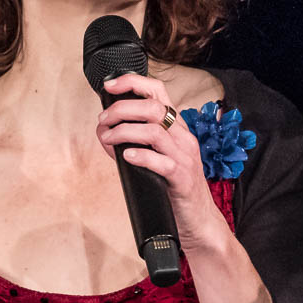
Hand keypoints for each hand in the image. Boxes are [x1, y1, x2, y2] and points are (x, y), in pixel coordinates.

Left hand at [96, 73, 229, 254]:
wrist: (199, 220)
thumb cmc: (174, 188)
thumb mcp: (156, 158)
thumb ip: (134, 142)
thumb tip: (104, 131)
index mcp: (177, 128)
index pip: (158, 91)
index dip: (133, 82)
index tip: (110, 85)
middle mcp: (183, 137)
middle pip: (152, 107)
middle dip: (121, 109)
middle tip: (103, 120)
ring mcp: (184, 157)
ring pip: (154, 131)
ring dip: (124, 131)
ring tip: (108, 138)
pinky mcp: (182, 178)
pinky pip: (162, 162)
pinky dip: (141, 156)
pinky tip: (127, 157)